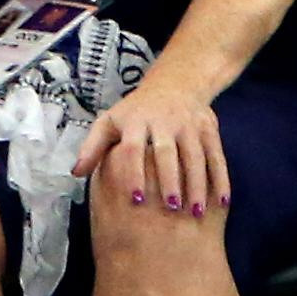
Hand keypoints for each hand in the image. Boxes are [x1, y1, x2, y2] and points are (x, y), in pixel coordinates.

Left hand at [71, 77, 227, 217]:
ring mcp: (189, 123)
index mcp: (136, 120)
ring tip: (195, 213)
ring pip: (195, 155)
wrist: (175, 82)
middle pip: (167, 152)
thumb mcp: (110, 121)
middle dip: (170, 180)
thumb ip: (93, 147)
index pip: (134, 148)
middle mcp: (164, 120)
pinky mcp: (209, 127)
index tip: (136, 200)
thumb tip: (75, 173)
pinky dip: (220, 179)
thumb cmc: (136, 111)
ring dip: (197, 184)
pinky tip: (221, 203)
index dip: (134, 173)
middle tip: (170, 209)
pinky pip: (216, 155)